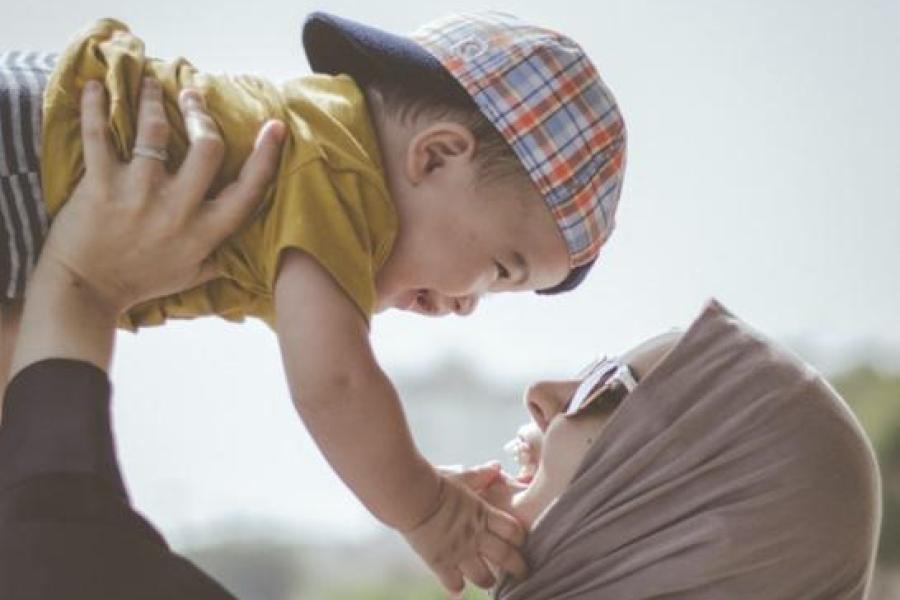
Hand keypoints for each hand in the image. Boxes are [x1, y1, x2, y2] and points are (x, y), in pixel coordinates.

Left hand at [39, 77, 284, 314]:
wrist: (86, 292)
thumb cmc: (140, 282)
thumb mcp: (192, 276)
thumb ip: (221, 257)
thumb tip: (249, 250)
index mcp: (204, 232)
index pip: (247, 190)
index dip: (266, 156)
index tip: (274, 127)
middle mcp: (177, 210)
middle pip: (207, 148)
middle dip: (202, 114)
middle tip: (193, 96)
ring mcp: (138, 195)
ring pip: (154, 131)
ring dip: (153, 99)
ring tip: (152, 83)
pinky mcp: (101, 186)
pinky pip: (98, 137)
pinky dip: (94, 107)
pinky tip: (95, 87)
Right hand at [402, 467, 528, 596]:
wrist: (411, 495)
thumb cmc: (434, 482)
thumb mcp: (461, 476)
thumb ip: (480, 475)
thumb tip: (496, 467)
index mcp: (483, 513)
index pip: (514, 531)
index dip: (519, 538)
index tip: (520, 542)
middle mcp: (476, 535)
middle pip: (506, 557)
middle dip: (517, 567)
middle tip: (522, 573)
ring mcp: (459, 551)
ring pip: (484, 577)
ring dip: (489, 580)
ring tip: (490, 581)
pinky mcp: (440, 562)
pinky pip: (454, 583)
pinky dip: (456, 588)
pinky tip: (458, 590)